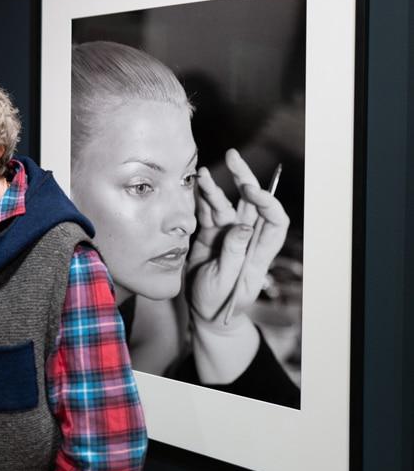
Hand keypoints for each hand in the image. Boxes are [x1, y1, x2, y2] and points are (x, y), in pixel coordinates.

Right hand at [188, 149, 289, 324]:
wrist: (204, 313)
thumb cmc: (218, 304)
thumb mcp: (224, 283)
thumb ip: (232, 254)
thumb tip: (242, 226)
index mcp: (258, 254)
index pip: (274, 221)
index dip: (267, 203)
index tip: (250, 192)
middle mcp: (247, 239)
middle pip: (252, 204)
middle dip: (245, 179)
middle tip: (233, 157)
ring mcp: (228, 236)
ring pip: (226, 205)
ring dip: (215, 188)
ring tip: (202, 172)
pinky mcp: (210, 236)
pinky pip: (207, 213)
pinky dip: (201, 199)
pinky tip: (195, 185)